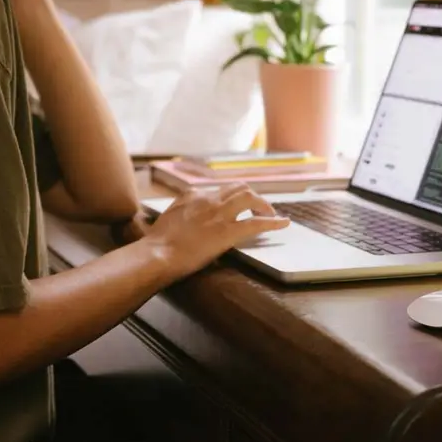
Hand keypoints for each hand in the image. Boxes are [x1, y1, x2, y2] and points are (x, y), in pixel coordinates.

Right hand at [146, 185, 289, 279]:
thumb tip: (188, 218)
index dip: (231, 198)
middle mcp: (208, 198)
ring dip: (262, 204)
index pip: (218, 190)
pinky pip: (256, 223)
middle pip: (238, 188)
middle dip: (251, 196)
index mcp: (192, 194)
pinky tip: (283, 223)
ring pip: (249, 197)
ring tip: (270, 214)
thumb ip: (182, 212)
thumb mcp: (168, 217)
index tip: (236, 206)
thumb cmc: (158, 243)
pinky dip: (273, 222)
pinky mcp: (227, 231)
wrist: (158, 254)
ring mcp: (219, 213)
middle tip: (258, 208)